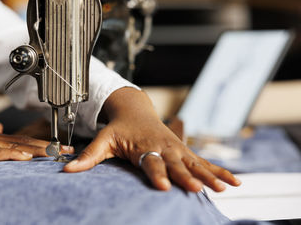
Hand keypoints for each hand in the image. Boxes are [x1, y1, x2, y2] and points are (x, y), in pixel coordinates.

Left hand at [64, 88, 240, 191]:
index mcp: (143, 146)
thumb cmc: (120, 128)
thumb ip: (89, 156)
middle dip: (188, 176)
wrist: (135, 110)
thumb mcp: (104, 140)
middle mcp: (162, 147)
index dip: (156, 173)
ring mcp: (176, 149)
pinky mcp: (184, 151)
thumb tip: (67, 169)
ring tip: (224, 188)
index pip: (150, 162)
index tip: (163, 186)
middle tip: (199, 188)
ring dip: (209, 175)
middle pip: (176, 164)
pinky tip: (234, 183)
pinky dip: (219, 171)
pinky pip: (204, 162)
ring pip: (194, 163)